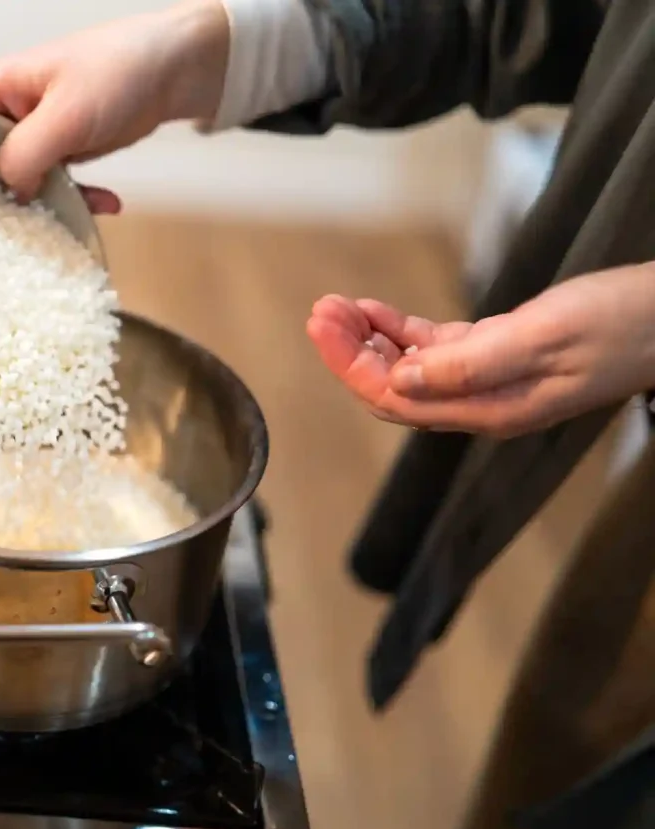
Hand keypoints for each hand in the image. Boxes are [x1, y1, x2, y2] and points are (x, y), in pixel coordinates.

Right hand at [0, 2, 229, 212]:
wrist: (179, 66)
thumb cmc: (121, 68)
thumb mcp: (70, 112)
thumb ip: (30, 150)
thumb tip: (4, 191)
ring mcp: (28, 135)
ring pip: (5, 181)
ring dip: (24, 207)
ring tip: (41, 230)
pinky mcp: (59, 154)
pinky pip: (51, 186)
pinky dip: (75, 200)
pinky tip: (107, 206)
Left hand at [306, 263, 654, 436]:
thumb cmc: (621, 324)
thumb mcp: (542, 336)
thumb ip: (469, 362)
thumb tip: (400, 379)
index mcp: (488, 409)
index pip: (396, 397)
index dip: (352, 364)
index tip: (322, 326)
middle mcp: (480, 403)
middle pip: (393, 386)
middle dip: (350, 351)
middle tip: (320, 311)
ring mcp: (488, 380)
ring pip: (408, 368)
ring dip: (370, 339)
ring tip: (337, 307)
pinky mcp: (498, 354)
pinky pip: (434, 350)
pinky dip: (401, 331)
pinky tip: (375, 312)